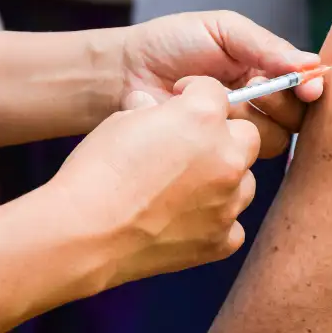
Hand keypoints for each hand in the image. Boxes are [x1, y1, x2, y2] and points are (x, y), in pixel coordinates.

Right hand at [48, 77, 259, 291]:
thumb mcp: (121, 122)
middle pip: (247, 135)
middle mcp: (226, 157)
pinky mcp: (221, 240)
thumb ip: (152, 112)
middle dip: (224, 136)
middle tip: (191, 147)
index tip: (181, 103)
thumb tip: (153, 108)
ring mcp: (228, 202)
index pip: (216, 92)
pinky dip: (215, 221)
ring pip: (245, 181)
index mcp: (203, 118)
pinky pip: (232, 224)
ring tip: (185, 187)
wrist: (84, 234)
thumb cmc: (97, 172)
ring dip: (223, 179)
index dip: (195, 95)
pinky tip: (185, 220)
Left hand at [121, 11, 324, 157]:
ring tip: (218, 100)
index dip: (309, 88)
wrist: (125, 70)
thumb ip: (264, 44)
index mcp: (263, 69)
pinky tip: (200, 119)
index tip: (307, 88)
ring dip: (247, 119)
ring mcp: (236, 130)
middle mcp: (257, 103)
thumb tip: (310, 63)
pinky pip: (238, 157)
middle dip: (277, 102)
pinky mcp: (214, 154)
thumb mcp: (222, 30)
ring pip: (271, 140)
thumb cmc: (171, 42)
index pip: (302, 85)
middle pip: (294, 118)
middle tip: (250, 87)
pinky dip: (223, 136)